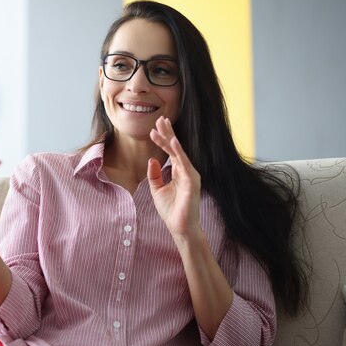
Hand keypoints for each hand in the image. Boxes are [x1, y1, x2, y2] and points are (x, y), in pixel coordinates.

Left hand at [147, 116, 201, 242]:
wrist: (180, 228)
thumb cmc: (171, 210)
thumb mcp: (157, 190)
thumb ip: (154, 175)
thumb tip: (152, 160)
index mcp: (178, 172)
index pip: (170, 151)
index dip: (163, 139)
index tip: (155, 127)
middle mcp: (186, 170)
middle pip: (176, 148)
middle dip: (168, 132)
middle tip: (160, 118)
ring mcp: (190, 175)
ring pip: (179, 152)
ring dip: (170, 139)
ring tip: (162, 125)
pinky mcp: (192, 181)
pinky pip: (185, 163)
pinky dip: (179, 152)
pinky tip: (173, 142)